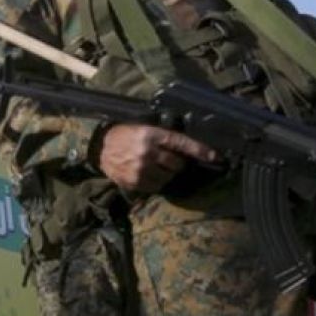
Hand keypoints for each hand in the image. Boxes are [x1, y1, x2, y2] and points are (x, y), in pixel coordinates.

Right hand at [97, 124, 217, 193]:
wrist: (100, 148)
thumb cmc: (125, 135)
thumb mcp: (144, 128)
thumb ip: (164, 137)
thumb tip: (186, 150)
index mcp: (151, 134)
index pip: (181, 143)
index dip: (199, 150)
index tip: (215, 156)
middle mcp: (148, 152)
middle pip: (177, 164)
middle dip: (178, 163)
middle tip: (170, 159)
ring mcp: (141, 169)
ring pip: (169, 177)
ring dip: (168, 174)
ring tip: (157, 167)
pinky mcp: (135, 182)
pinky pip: (157, 187)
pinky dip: (157, 182)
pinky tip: (148, 174)